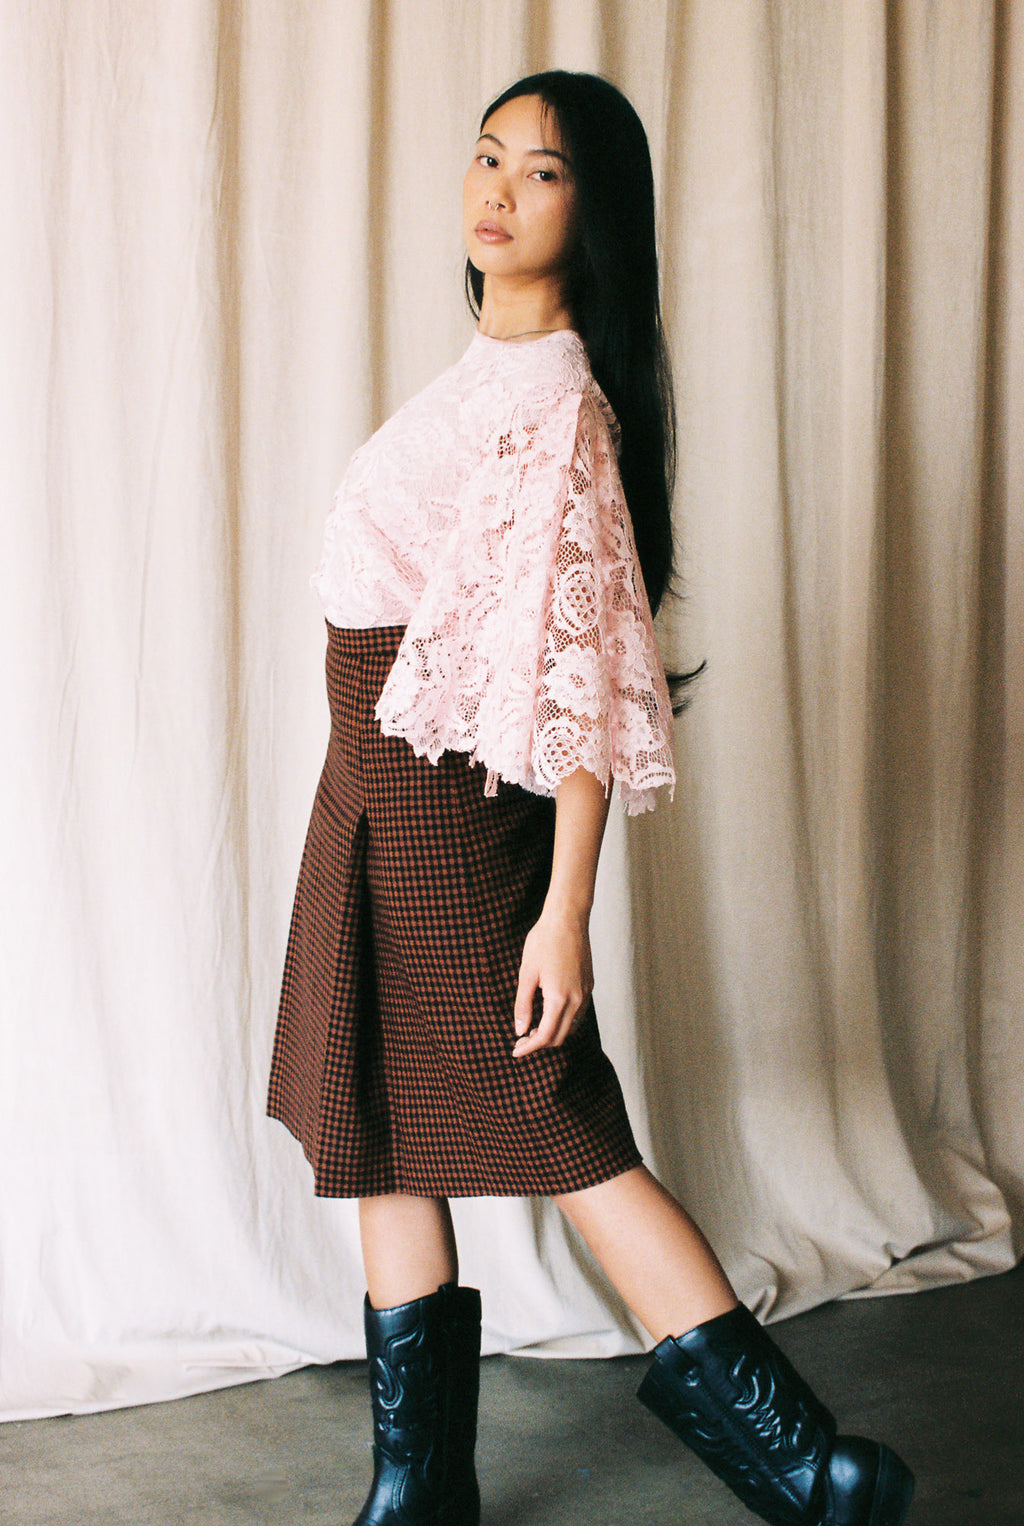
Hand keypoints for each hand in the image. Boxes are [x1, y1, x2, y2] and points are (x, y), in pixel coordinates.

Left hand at [512, 905, 593, 1058]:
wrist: (568, 919)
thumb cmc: (543, 942)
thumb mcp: (526, 974)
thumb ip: (523, 1005)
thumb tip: (519, 1030)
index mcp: (559, 999)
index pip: (545, 1036)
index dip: (528, 1048)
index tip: (515, 1051)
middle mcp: (577, 1000)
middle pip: (559, 1037)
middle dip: (539, 1043)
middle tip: (521, 1039)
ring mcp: (586, 993)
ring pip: (571, 1027)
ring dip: (553, 1033)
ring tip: (534, 1027)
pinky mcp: (589, 985)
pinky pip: (578, 1014)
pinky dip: (564, 1021)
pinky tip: (550, 1012)